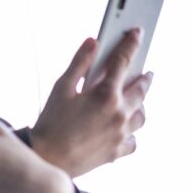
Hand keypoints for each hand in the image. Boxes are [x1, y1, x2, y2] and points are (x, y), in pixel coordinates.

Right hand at [30, 28, 153, 177]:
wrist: (46, 159)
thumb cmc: (50, 123)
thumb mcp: (61, 87)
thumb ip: (80, 62)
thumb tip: (93, 42)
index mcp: (105, 95)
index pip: (124, 61)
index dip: (131, 44)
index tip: (137, 34)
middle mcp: (119, 114)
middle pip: (141, 89)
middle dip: (144, 77)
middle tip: (146, 71)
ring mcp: (120, 134)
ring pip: (141, 115)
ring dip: (141, 104)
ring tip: (136, 99)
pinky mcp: (117, 152)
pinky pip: (133, 140)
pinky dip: (131, 132)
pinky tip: (124, 128)